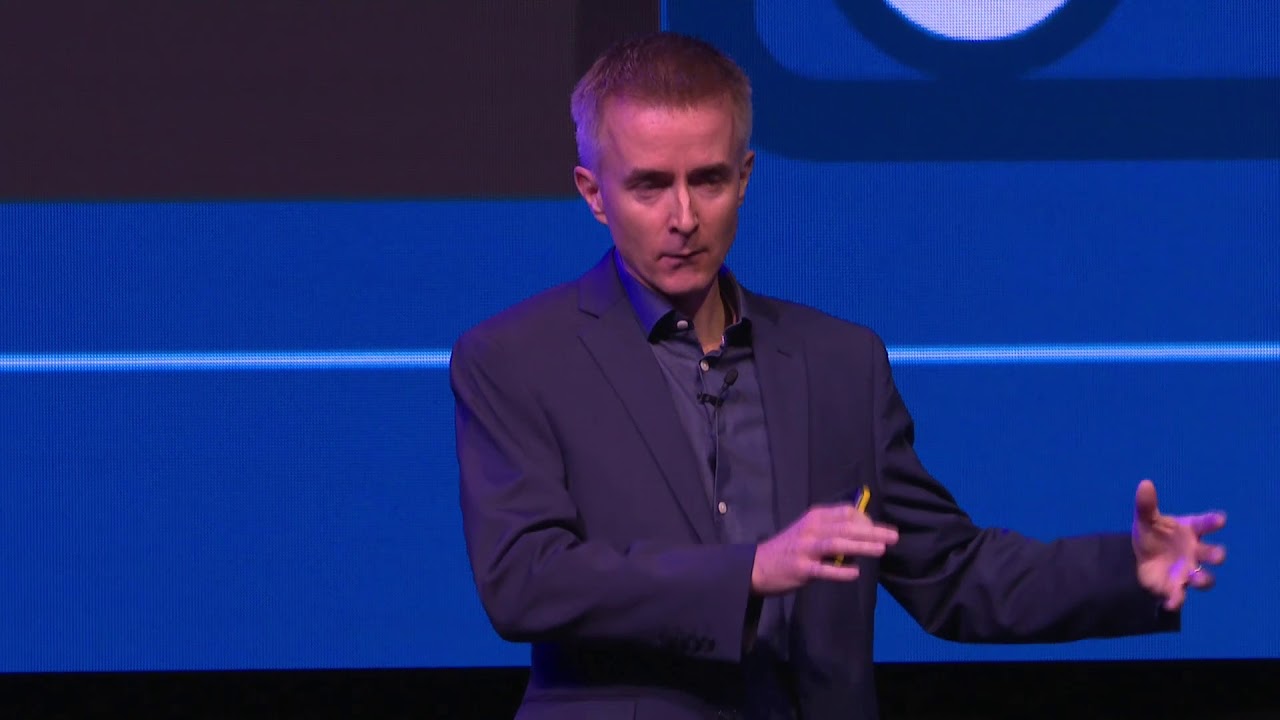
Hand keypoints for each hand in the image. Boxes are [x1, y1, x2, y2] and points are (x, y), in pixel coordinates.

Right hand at [751, 504, 898, 595]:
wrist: (759, 565)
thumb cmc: (790, 547)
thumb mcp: (809, 530)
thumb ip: (833, 529)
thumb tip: (865, 533)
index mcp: (815, 517)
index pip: (846, 512)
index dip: (865, 520)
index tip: (877, 531)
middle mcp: (811, 529)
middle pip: (846, 527)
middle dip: (872, 531)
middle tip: (893, 537)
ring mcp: (805, 549)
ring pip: (836, 544)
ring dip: (861, 546)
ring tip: (881, 550)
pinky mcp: (800, 568)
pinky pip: (823, 570)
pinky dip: (840, 571)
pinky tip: (855, 573)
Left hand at [1131, 479, 1226, 610]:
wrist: (1141, 557)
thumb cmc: (1152, 534)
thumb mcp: (1145, 519)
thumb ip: (1146, 505)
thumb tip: (1144, 484)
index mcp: (1190, 531)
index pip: (1206, 524)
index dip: (1214, 521)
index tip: (1220, 519)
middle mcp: (1194, 552)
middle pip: (1212, 553)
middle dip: (1217, 554)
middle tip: (1218, 555)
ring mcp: (1187, 570)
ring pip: (1204, 578)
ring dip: (1204, 579)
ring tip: (1196, 578)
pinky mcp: (1175, 586)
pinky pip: (1179, 596)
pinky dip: (1175, 600)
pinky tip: (1169, 603)